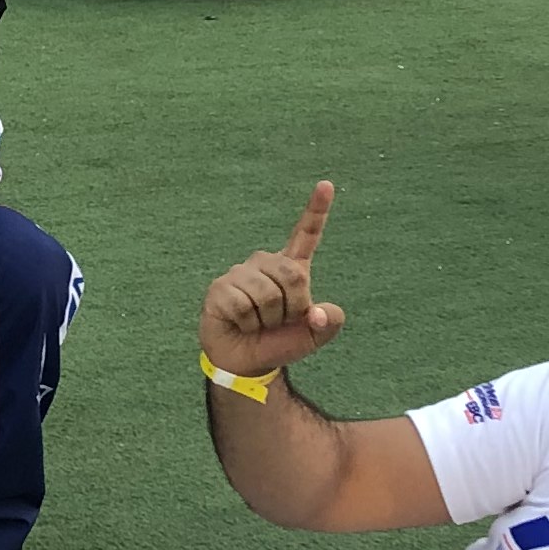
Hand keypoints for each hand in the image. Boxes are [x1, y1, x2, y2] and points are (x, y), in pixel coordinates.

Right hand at [201, 181, 344, 378]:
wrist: (245, 364)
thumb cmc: (279, 343)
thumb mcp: (313, 336)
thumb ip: (328, 323)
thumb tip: (316, 313)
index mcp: (291, 268)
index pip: (306, 235)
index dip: (316, 210)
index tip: (327, 184)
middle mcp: (265, 264)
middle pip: (293, 275)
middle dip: (293, 307)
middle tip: (278, 322)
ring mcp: (241, 273)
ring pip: (267, 293)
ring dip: (267, 319)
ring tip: (257, 323)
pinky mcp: (220, 288)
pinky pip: (243, 304)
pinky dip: (247, 323)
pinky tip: (239, 323)